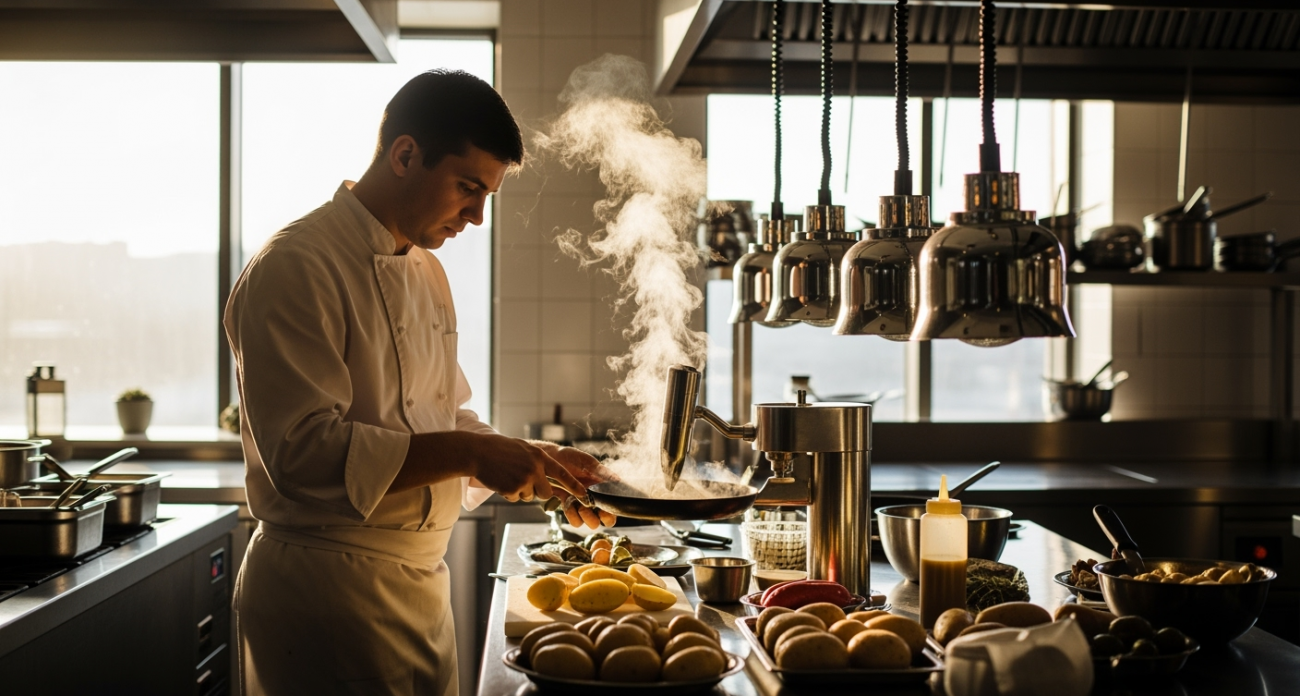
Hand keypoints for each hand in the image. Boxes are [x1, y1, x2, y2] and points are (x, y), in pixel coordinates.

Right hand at [464, 434, 584, 504]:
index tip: (584, 494)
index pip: (562, 473)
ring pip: (529, 496)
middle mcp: (535, 468)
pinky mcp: (512, 490)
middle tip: (523, 482)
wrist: (477, 452)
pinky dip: (508, 493)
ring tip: (507, 476)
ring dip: (520, 491)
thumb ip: (537, 460)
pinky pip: (516, 498)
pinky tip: (500, 481)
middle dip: (537, 492)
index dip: (574, 485)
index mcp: (539, 456)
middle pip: (545, 492)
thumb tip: (547, 475)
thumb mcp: (523, 448)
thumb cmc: (498, 449)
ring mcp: (524, 479)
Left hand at [531, 442, 616, 528]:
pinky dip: (571, 513)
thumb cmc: (570, 457)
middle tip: (590, 508)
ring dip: (584, 517)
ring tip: (580, 506)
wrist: (550, 457)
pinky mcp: (566, 504)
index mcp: (601, 489)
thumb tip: (618, 480)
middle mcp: (591, 499)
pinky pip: (572, 517)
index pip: (611, 509)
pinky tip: (568, 502)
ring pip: (585, 522)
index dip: (611, 514)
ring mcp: (579, 503)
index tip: (606, 510)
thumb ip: (603, 472)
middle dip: (595, 518)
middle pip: (599, 520)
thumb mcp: (588, 462)